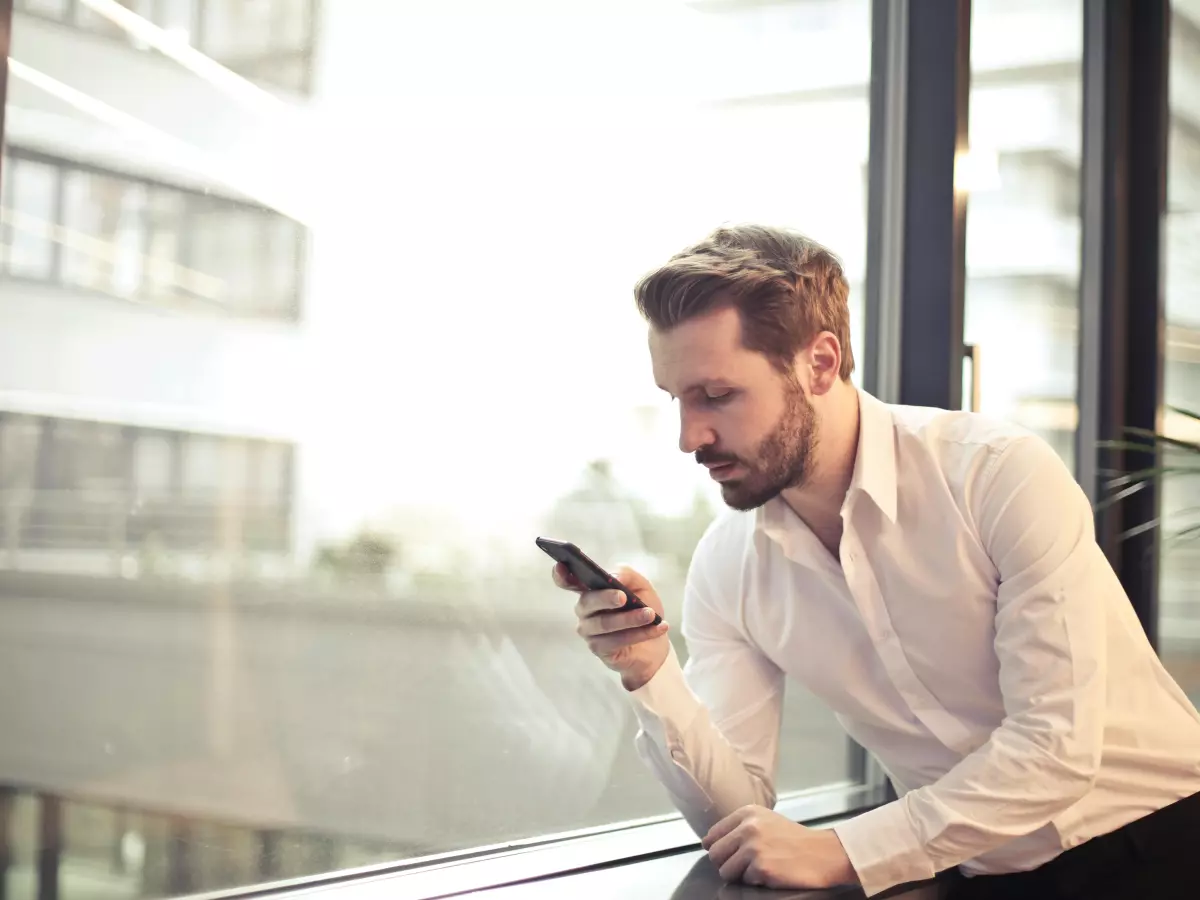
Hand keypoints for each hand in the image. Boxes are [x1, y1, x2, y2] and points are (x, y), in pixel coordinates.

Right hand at [552, 562, 669, 690]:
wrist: (656, 640)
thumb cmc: (643, 607)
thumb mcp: (640, 586)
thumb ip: (626, 574)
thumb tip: (612, 578)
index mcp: (590, 589)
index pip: (567, 580)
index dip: (561, 574)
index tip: (560, 565)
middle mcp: (584, 609)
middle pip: (587, 601)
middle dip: (606, 598)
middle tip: (623, 597)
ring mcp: (589, 630)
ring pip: (604, 623)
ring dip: (630, 619)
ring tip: (651, 614)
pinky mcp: (599, 649)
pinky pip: (616, 641)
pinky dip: (640, 633)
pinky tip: (658, 628)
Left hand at [702, 805, 858, 889]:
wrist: (823, 853)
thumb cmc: (794, 839)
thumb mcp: (765, 821)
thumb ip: (739, 828)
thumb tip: (710, 843)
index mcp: (746, 813)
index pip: (713, 835)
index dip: (718, 849)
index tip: (728, 854)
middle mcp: (747, 827)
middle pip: (715, 855)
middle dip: (726, 864)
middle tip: (744, 866)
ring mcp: (754, 848)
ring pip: (726, 871)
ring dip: (741, 875)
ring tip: (760, 868)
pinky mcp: (762, 868)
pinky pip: (745, 881)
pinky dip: (756, 881)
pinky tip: (772, 873)